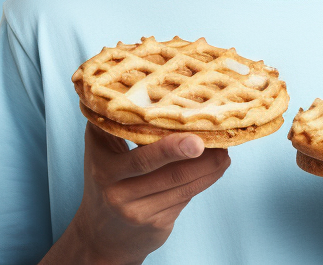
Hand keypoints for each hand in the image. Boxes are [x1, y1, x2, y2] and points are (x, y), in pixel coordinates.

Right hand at [47, 122, 229, 264]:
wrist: (100, 236)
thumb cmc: (101, 179)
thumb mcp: (97, 150)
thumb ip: (109, 121)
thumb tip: (131, 87)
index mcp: (105, 171)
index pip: (142, 159)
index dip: (170, 148)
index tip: (195, 137)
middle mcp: (122, 195)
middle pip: (170, 174)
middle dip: (200, 158)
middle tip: (221, 140)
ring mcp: (142, 213)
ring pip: (184, 187)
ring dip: (210, 168)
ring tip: (225, 149)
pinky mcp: (159, 225)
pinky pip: (186, 198)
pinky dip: (204, 180)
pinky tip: (215, 167)